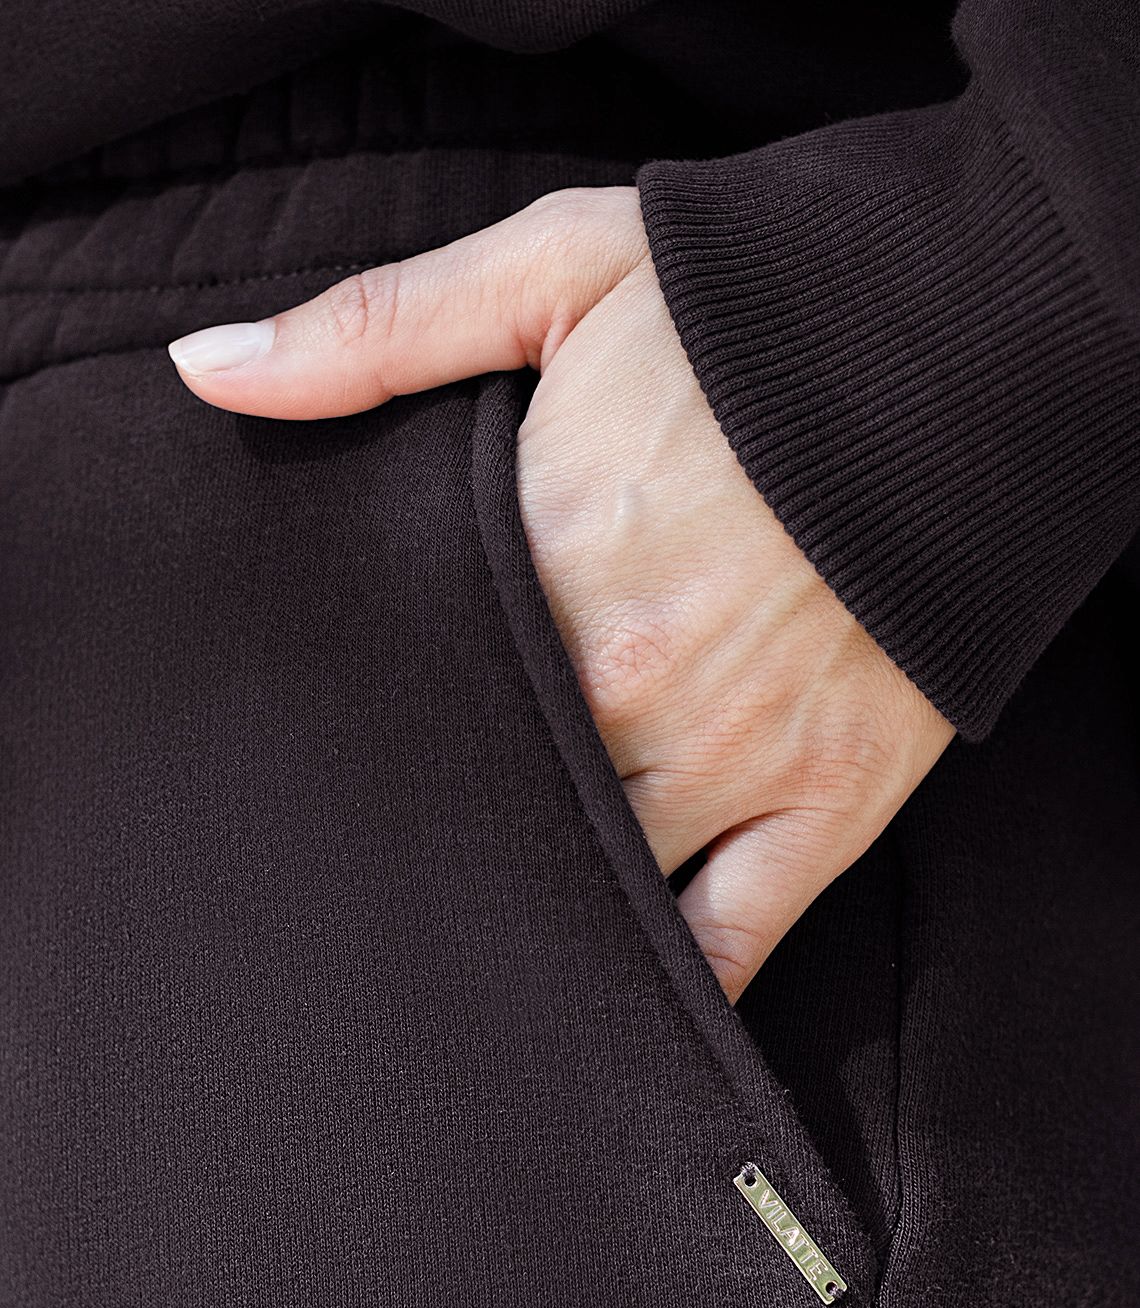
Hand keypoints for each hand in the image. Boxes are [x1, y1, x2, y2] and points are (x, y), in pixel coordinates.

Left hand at [168, 187, 953, 1000]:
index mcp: (545, 563)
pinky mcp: (827, 801)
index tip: (315, 756)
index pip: (412, 691)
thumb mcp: (556, 273)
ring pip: (590, 885)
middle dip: (434, 826)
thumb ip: (375, 332)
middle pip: (491, 800)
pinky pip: (733, 938)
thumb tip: (208, 374)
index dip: (361, 728)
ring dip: (528, 908)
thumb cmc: (750, 316)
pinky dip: (668, 986)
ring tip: (466, 943)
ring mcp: (732, 761)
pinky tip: (606, 1008)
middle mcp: (626, 688)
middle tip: (376, 861)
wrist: (960, 348)